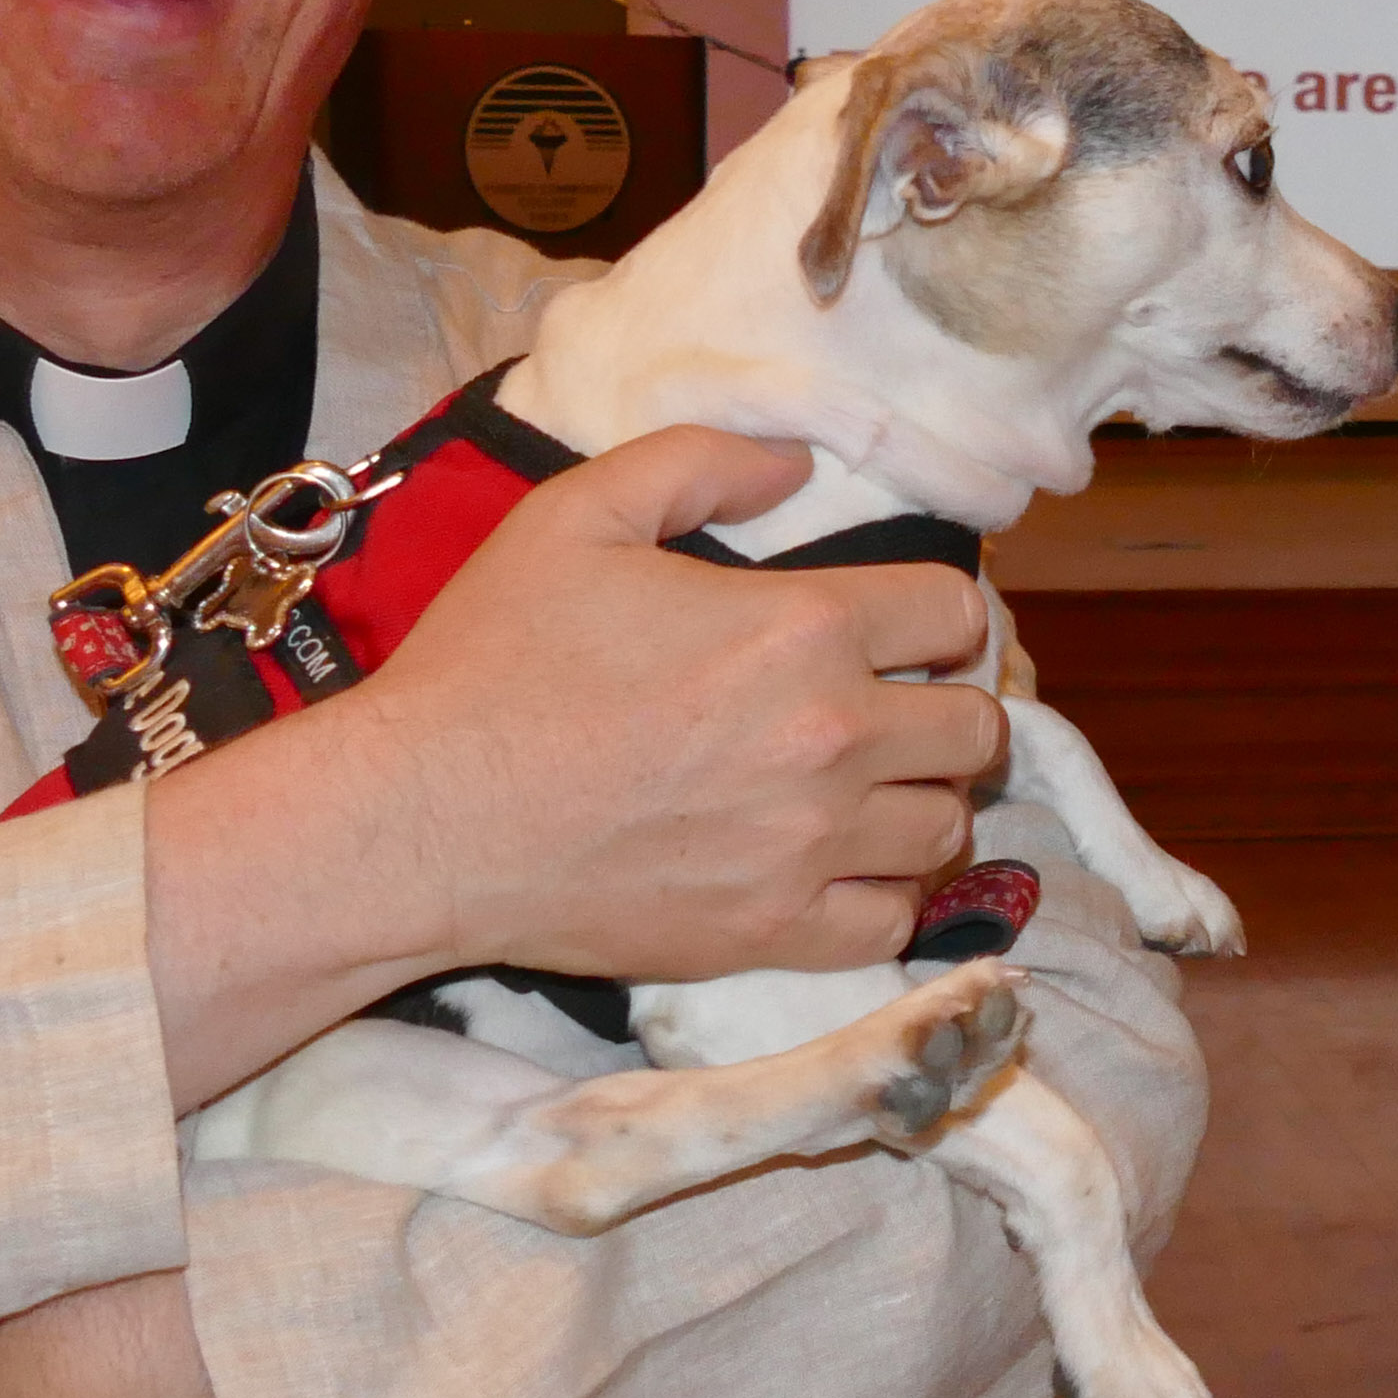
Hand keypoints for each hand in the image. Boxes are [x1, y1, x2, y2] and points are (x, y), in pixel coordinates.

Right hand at [143, 426, 1011, 1105]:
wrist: (422, 820)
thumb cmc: (493, 661)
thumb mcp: (580, 515)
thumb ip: (702, 465)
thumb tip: (800, 466)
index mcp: (802, 629)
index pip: (956, 615)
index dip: (942, 616)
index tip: (908, 632)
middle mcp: (830, 738)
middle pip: (976, 729)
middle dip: (948, 709)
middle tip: (898, 710)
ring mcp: (808, 846)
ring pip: (947, 828)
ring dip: (922, 802)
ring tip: (871, 789)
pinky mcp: (774, 931)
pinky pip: (893, 921)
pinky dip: (883, 895)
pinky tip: (841, 868)